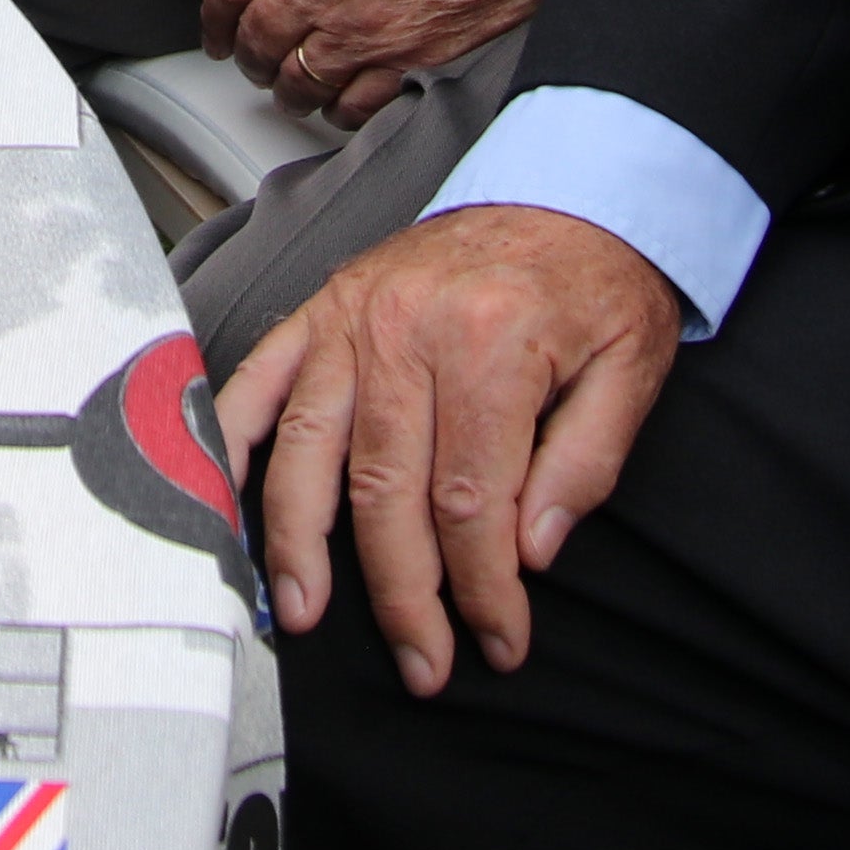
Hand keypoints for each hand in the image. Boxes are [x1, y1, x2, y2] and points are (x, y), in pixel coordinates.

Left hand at [201, 0, 560, 122]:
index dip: (215, 13)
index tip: (217, 28)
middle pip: (257, 37)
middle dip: (249, 56)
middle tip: (253, 62)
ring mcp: (361, 28)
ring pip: (298, 82)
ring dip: (289, 90)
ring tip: (294, 91)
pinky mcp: (407, 61)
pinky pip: (353, 107)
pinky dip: (341, 111)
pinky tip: (343, 105)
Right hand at [217, 203, 679, 692]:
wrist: (567, 185)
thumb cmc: (597, 280)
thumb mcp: (630, 370)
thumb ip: (584, 465)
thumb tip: (530, 552)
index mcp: (490, 344)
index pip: (472, 501)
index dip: (483, 588)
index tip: (499, 640)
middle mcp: (407, 329)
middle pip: (385, 491)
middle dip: (402, 594)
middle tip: (422, 663)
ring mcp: (352, 317)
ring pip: (311, 452)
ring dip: (301, 542)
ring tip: (302, 612)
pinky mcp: (322, 309)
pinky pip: (259, 380)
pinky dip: (230, 439)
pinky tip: (218, 498)